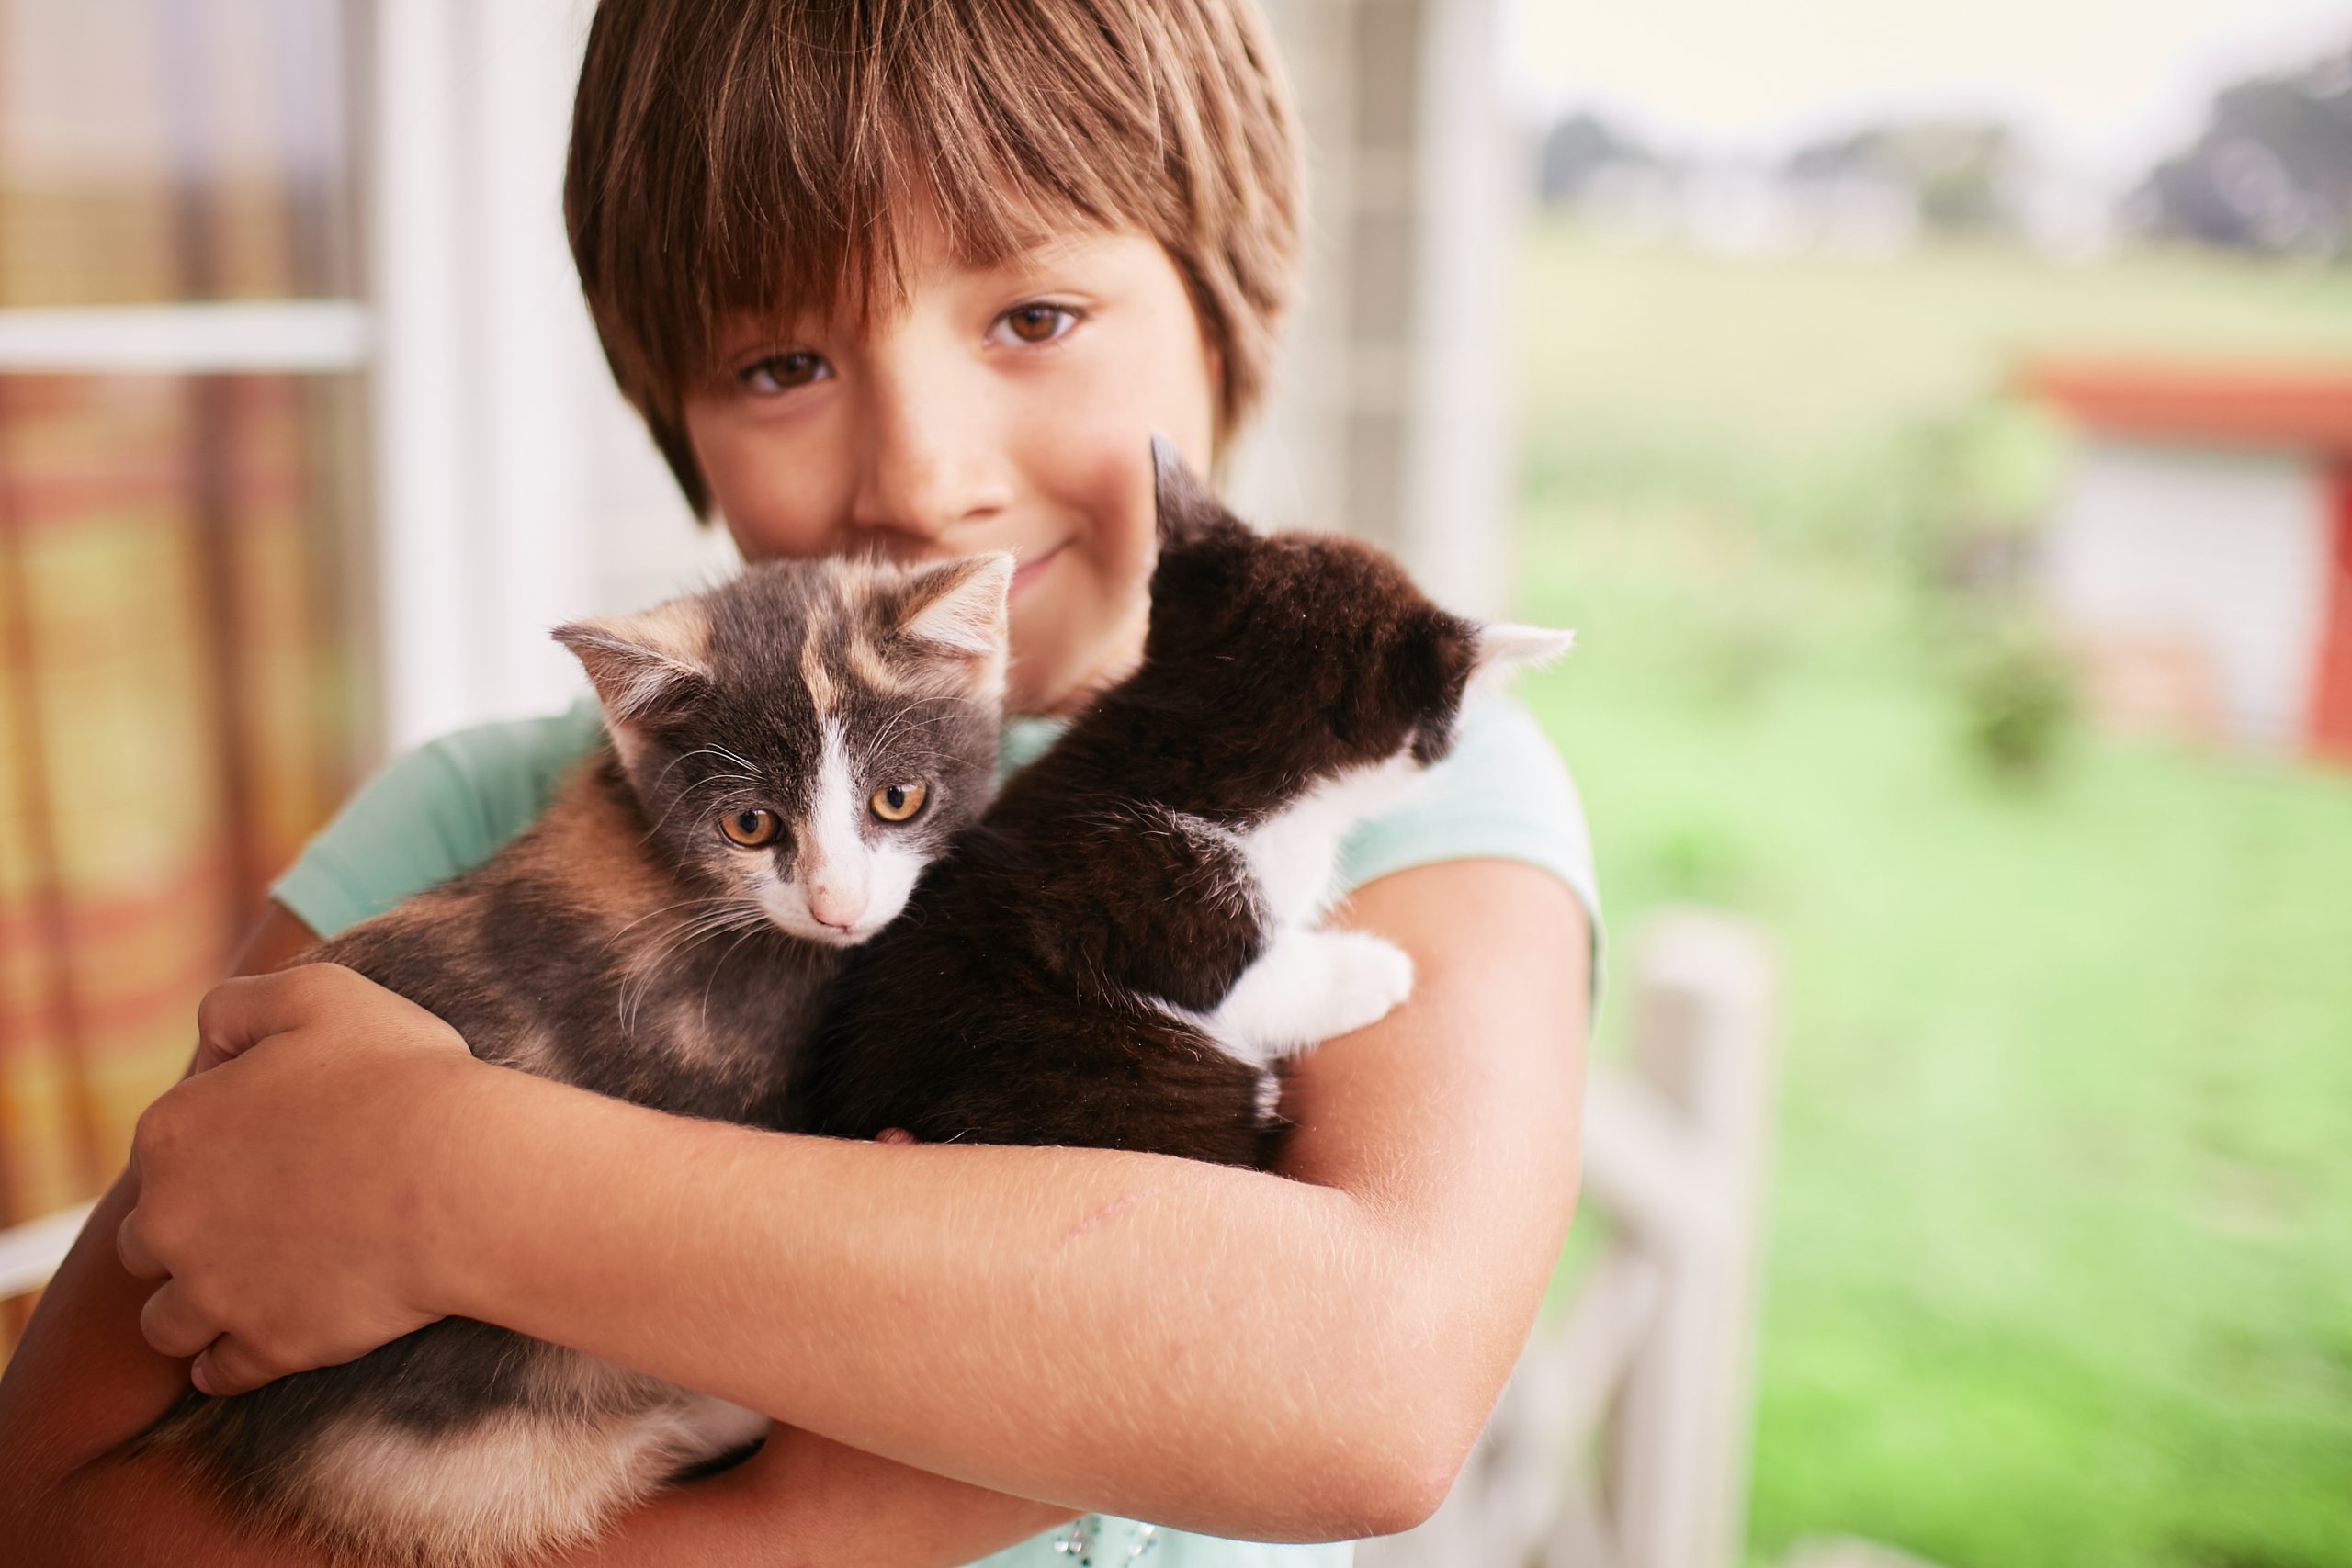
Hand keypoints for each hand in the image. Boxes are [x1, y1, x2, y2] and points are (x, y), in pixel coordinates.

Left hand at [118, 963, 482, 1395]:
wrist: (462, 1178)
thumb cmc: (402, 1079)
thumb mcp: (320, 995)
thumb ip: (240, 1004)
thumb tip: (206, 1043)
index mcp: (174, 1131)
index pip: (160, 1153)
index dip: (211, 1151)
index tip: (270, 1151)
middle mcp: (170, 1220)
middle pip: (146, 1245)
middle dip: (188, 1237)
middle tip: (259, 1222)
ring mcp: (215, 1292)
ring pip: (166, 1322)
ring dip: (197, 1310)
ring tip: (252, 1291)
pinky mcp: (267, 1347)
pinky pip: (222, 1374)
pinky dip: (232, 1363)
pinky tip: (263, 1341)